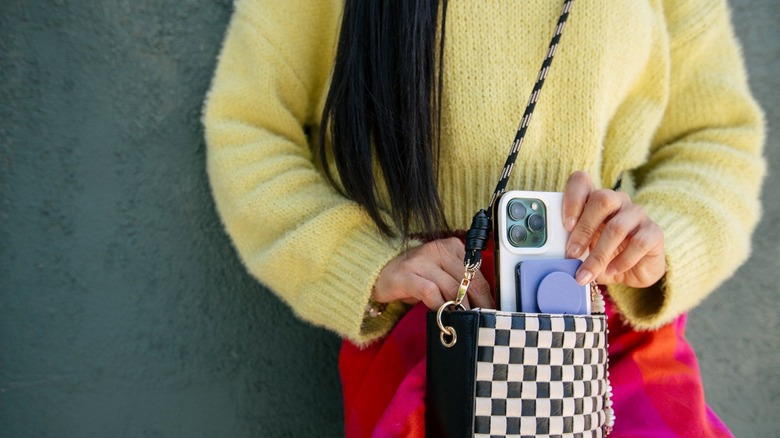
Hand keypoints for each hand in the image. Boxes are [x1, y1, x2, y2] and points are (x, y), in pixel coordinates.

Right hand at [372, 237, 493, 309]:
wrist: (381, 273)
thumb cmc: (415, 275)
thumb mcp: (441, 272)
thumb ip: (459, 280)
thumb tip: (483, 302)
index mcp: (451, 246)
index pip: (476, 272)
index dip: (486, 294)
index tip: (490, 310)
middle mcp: (437, 250)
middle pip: (467, 280)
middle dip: (477, 304)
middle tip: (480, 320)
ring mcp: (420, 261)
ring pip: (451, 287)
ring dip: (459, 308)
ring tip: (462, 319)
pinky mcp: (406, 275)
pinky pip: (430, 292)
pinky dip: (438, 305)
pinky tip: (440, 313)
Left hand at [563, 171, 665, 287]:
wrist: (635, 271)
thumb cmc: (605, 255)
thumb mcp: (584, 249)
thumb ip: (572, 245)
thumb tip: (556, 258)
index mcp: (596, 200)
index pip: (581, 181)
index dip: (572, 198)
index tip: (565, 225)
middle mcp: (618, 201)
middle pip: (602, 200)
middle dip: (584, 229)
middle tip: (572, 254)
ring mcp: (638, 214)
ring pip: (617, 227)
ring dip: (599, 254)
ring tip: (587, 273)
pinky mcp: (654, 232)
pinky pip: (639, 243)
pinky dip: (622, 260)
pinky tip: (612, 270)